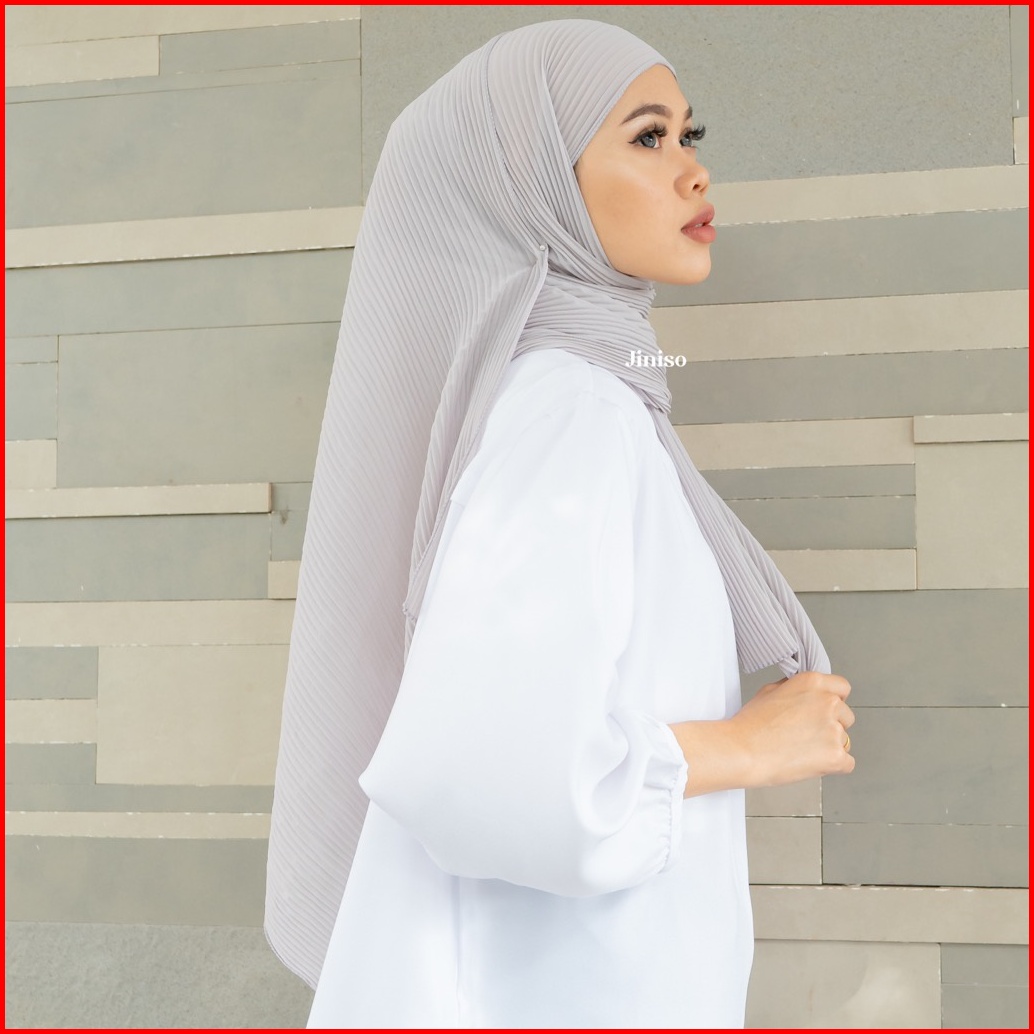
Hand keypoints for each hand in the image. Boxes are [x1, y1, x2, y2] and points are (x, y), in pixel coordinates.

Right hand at [730, 670, 854, 786]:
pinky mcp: (836, 756)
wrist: (742, 751)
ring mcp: (834, 730)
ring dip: (829, 746)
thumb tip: (805, 695)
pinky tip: (810, 763)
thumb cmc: (750, 724)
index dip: (833, 700)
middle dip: (832, 725)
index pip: (842, 688)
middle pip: (846, 716)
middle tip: (807, 734)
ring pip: (845, 740)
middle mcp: (828, 703)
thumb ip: (795, 688)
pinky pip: (847, 763)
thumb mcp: (769, 691)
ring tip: (801, 750)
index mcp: (812, 683)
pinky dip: (832, 766)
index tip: (825, 710)